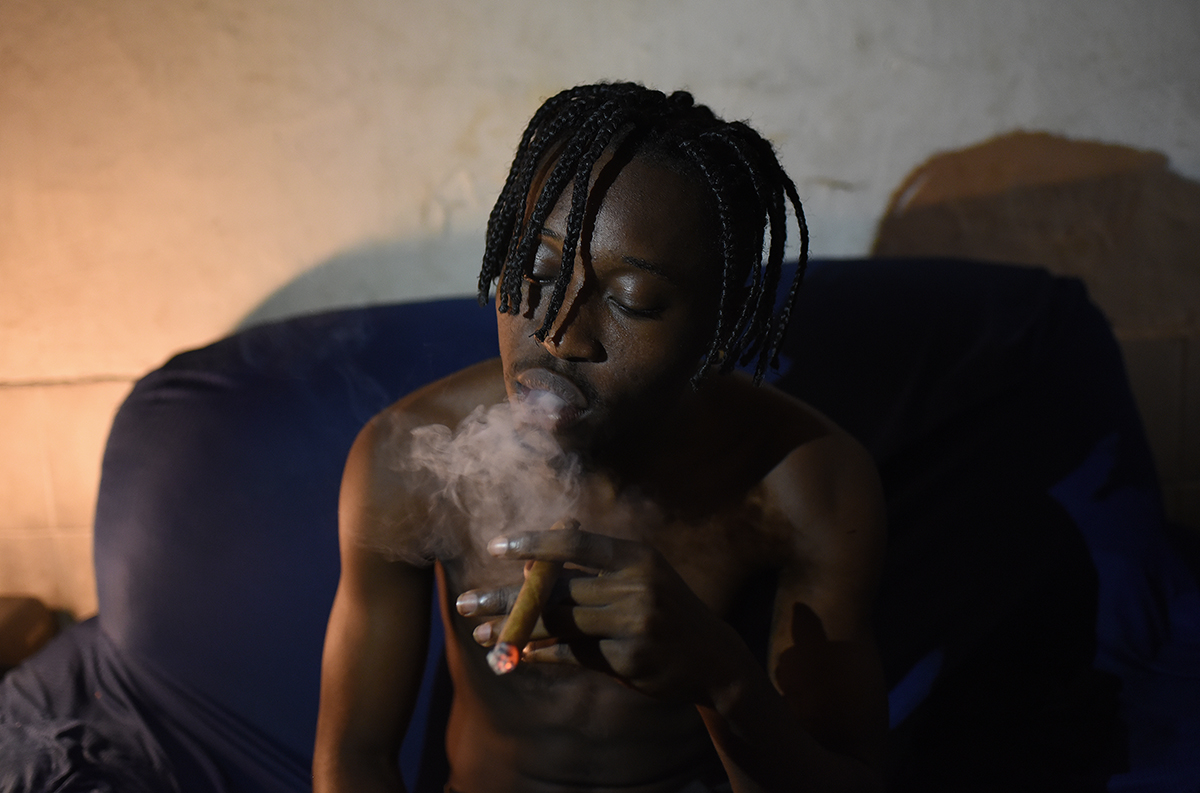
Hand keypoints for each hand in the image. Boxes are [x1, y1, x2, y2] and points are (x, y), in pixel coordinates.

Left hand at [456, 524, 742, 703]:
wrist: (713, 658)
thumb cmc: (663, 609)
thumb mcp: (635, 579)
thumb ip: (586, 572)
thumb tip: (526, 567)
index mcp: (636, 557)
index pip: (575, 544)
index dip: (533, 543)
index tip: (495, 547)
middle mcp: (637, 586)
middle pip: (555, 590)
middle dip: (504, 598)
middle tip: (464, 603)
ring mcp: (634, 624)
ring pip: (558, 624)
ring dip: (513, 631)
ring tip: (481, 635)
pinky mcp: (629, 660)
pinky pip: (572, 655)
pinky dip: (540, 655)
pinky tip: (514, 655)